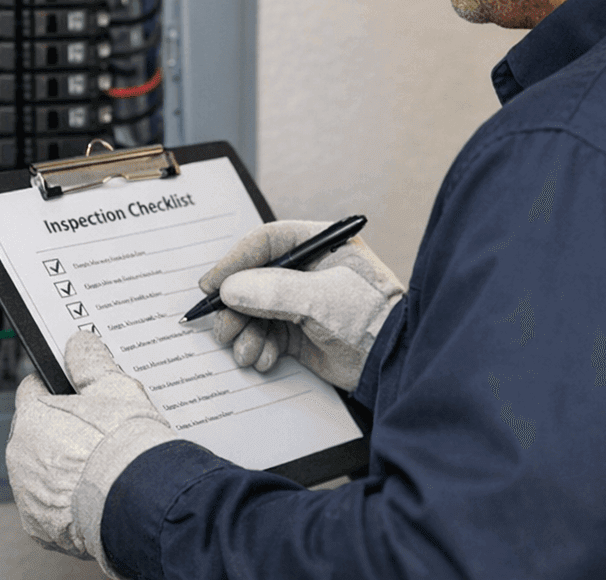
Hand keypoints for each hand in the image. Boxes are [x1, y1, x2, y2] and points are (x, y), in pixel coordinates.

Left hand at [5, 331, 174, 574]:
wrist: (139, 502)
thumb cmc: (124, 446)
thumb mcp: (116, 389)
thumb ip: (91, 362)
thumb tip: (80, 343)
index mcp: (32, 417)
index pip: (32, 390)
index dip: (56, 388)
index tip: (75, 393)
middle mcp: (20, 457)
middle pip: (36, 432)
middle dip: (60, 430)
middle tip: (96, 431)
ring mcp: (27, 495)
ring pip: (40, 471)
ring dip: (62, 467)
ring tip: (99, 465)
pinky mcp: (39, 527)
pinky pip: (49, 507)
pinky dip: (66, 501)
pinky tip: (94, 493)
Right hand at [197, 219, 403, 390]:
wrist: (394, 363)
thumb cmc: (370, 317)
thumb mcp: (321, 298)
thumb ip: (273, 291)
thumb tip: (230, 289)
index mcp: (319, 245)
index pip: (267, 242)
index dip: (235, 261)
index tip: (211, 284)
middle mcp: (307, 270)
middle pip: (253, 279)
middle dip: (235, 307)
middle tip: (224, 329)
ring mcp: (301, 301)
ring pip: (254, 310)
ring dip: (244, 333)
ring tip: (245, 352)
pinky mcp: (300, 331)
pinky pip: (265, 335)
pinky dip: (257, 348)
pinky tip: (262, 359)